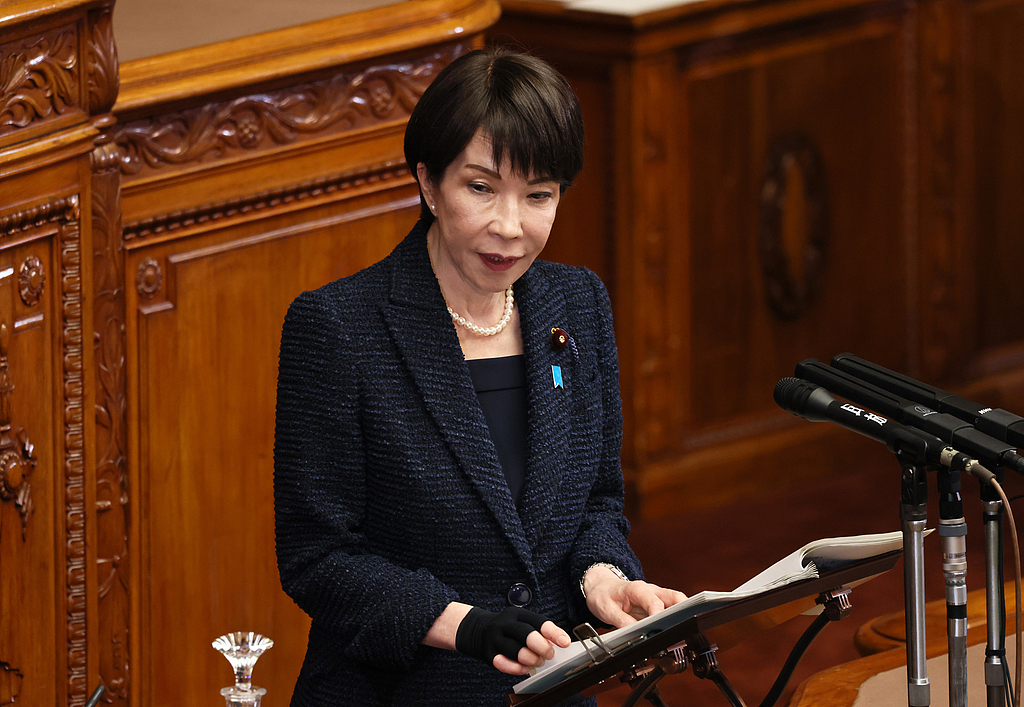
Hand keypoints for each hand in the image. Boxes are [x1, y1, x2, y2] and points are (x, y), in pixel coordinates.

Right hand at [455, 606, 570, 675]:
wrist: (479, 630)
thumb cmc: (508, 629)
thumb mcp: (522, 622)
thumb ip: (539, 631)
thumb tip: (557, 644)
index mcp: (517, 614)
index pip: (538, 621)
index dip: (554, 633)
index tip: (565, 642)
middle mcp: (505, 624)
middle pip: (526, 634)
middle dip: (542, 647)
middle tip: (548, 655)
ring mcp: (495, 639)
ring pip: (516, 651)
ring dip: (531, 660)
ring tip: (537, 662)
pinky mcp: (488, 654)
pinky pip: (504, 664)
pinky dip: (517, 669)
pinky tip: (524, 668)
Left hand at [583, 566, 686, 628]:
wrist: (600, 587)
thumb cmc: (603, 595)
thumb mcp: (606, 610)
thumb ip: (622, 621)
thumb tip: (636, 633)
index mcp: (638, 589)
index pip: (656, 602)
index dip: (659, 617)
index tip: (660, 630)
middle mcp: (650, 591)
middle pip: (675, 598)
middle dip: (683, 612)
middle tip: (682, 629)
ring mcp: (655, 597)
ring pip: (676, 603)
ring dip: (681, 616)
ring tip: (679, 633)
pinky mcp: (655, 604)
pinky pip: (670, 610)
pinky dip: (673, 619)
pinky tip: (670, 631)